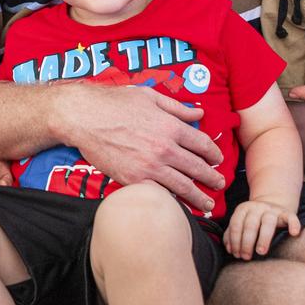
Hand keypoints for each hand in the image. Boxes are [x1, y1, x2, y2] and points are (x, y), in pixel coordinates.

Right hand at [62, 85, 224, 213]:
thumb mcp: (150, 96)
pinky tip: (179, 208)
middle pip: (197, 167)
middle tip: (219, 184)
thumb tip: (198, 112)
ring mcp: (149, 166)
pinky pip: (159, 194)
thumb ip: (177, 107)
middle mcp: (164, 148)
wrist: (85, 117)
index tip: (218, 159)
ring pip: (182, 186)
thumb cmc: (115, 102)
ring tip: (208, 204)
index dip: (213, 153)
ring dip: (198, 197)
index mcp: (171, 126)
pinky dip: (172, 202)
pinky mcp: (133, 180)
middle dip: (211, 178)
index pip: (202, 143)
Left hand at [223, 199, 299, 259]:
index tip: (236, 254)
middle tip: (246, 257)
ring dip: (263, 237)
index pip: (236, 223)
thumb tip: (229, 248)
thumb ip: (232, 233)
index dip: (235, 240)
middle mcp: (258, 207)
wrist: (272, 205)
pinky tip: (294, 233)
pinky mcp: (287, 213)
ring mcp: (273, 210)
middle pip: (250, 224)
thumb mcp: (241, 222)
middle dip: (246, 242)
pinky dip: (293, 224)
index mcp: (244, 209)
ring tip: (261, 252)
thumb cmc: (253, 220)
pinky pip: (291, 217)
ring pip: (268, 221)